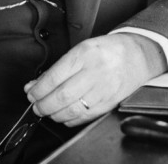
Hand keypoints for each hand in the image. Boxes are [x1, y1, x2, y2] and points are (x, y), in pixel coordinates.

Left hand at [24, 33, 166, 126]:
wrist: (136, 55)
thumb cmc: (107, 50)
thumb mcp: (82, 48)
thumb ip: (61, 66)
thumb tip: (38, 83)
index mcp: (84, 54)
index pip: (55, 76)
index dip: (39, 88)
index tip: (30, 92)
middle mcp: (94, 72)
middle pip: (63, 95)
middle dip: (44, 104)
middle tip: (35, 106)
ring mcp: (103, 89)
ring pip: (73, 109)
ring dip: (55, 114)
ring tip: (46, 111)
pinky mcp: (109, 103)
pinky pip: (86, 116)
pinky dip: (71, 120)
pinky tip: (63, 116)